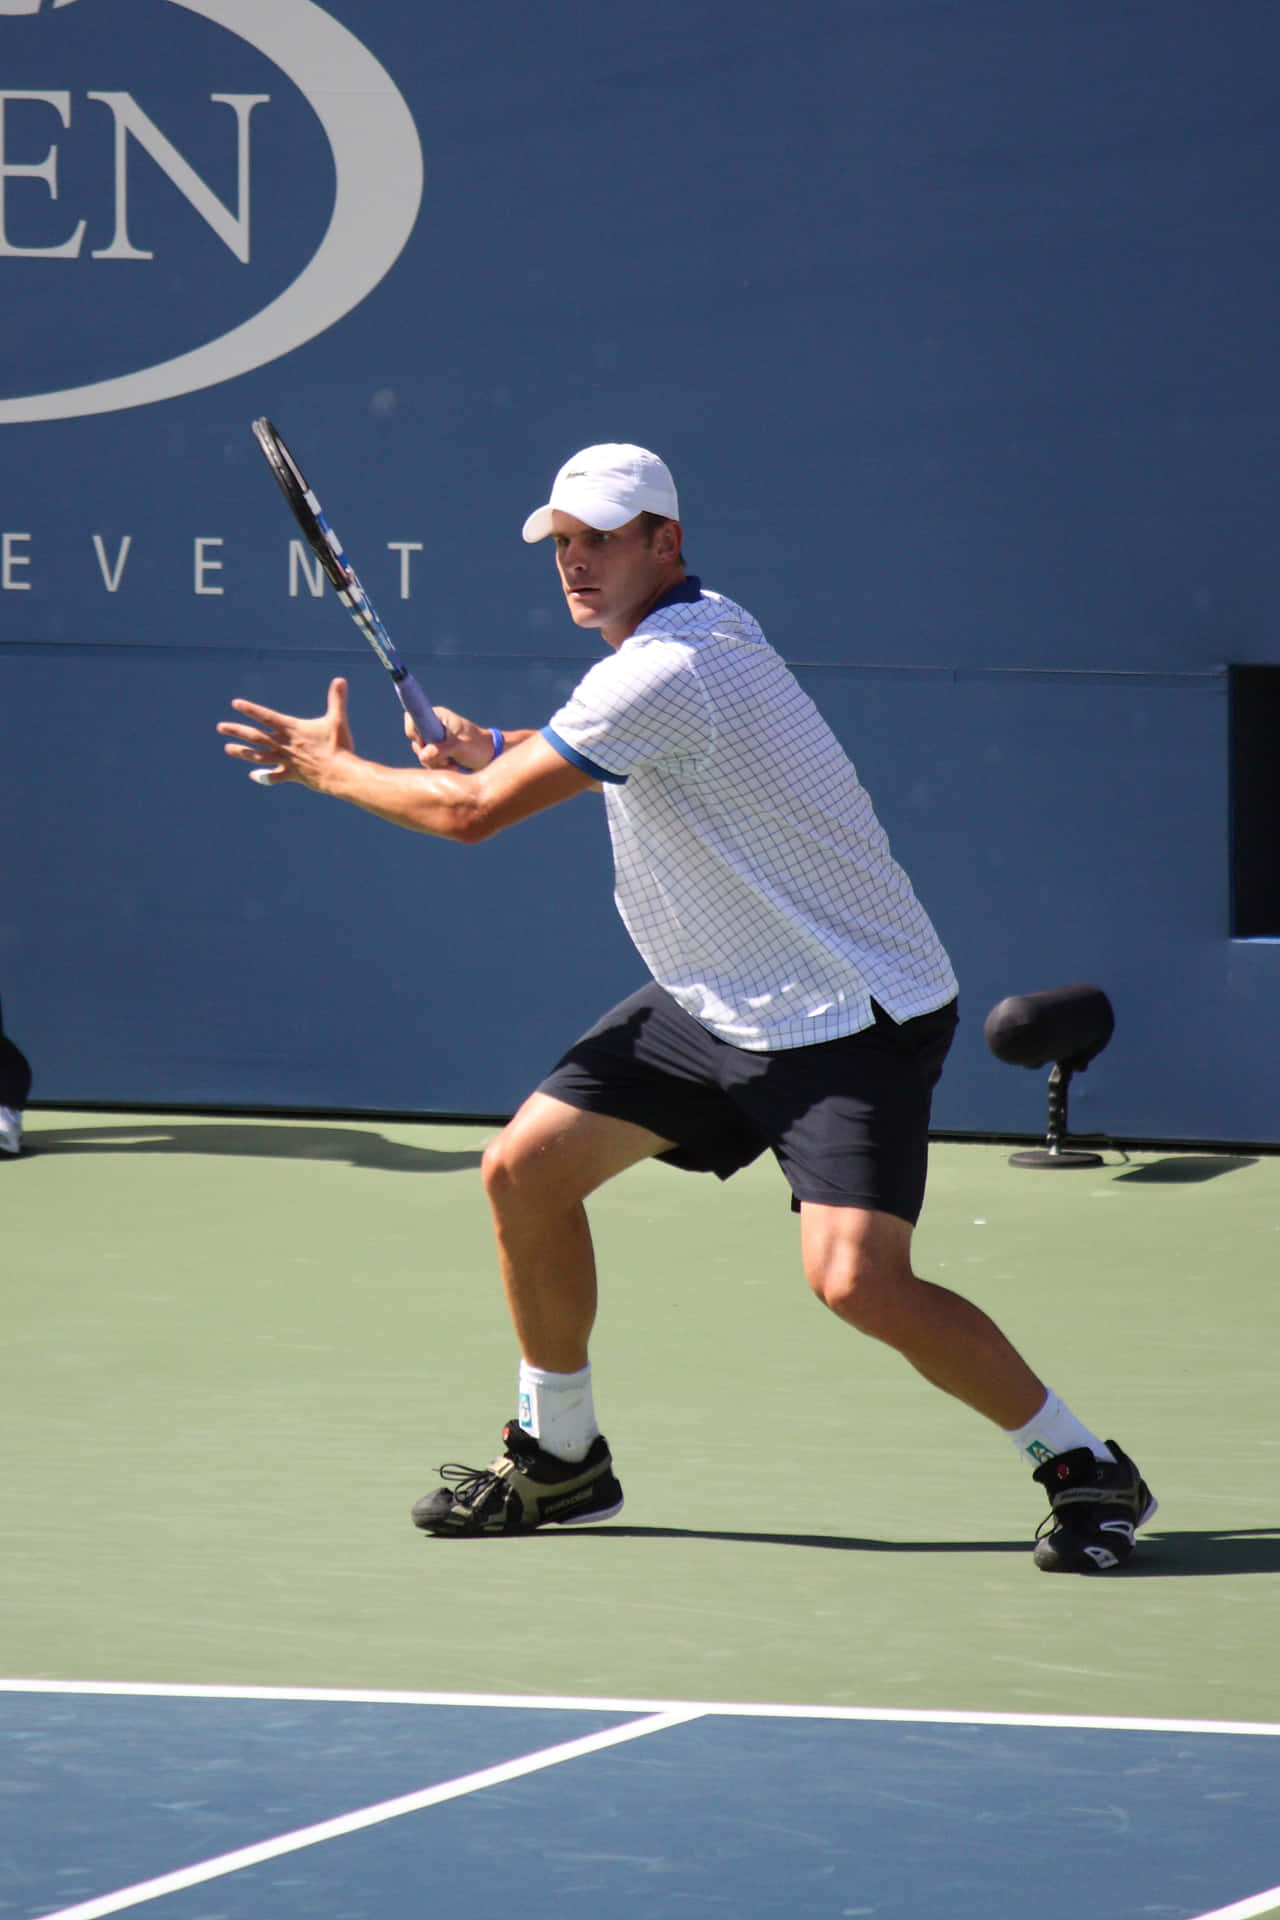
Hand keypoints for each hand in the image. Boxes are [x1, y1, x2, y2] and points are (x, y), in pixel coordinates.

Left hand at [218, 676, 354, 787]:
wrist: (339, 773)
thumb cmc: (339, 745)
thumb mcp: (337, 719)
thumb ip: (337, 699)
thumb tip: (341, 679)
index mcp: (292, 729)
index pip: (267, 716)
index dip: (251, 709)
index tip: (235, 703)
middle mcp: (284, 744)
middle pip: (256, 736)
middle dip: (237, 730)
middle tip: (220, 727)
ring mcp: (286, 760)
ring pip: (259, 755)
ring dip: (242, 752)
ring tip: (228, 748)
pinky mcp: (292, 775)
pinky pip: (274, 776)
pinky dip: (264, 777)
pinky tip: (253, 775)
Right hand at [404, 705, 496, 771]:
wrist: (489, 756)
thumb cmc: (477, 745)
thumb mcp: (460, 746)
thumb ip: (441, 749)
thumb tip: (424, 755)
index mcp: (437, 716)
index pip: (412, 718)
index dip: (413, 733)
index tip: (424, 744)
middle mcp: (432, 726)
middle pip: (415, 741)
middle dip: (427, 755)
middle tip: (445, 760)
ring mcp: (434, 740)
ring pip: (421, 754)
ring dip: (435, 764)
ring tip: (453, 764)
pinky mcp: (437, 752)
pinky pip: (428, 762)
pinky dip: (438, 767)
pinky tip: (453, 767)